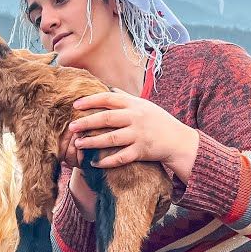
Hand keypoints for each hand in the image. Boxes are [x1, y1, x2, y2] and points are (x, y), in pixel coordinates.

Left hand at [63, 90, 199, 180]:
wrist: (178, 140)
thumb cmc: (158, 121)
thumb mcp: (144, 105)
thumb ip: (126, 98)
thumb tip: (109, 88)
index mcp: (134, 104)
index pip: (108, 98)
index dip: (90, 101)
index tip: (75, 105)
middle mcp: (136, 118)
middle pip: (106, 119)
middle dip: (86, 122)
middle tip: (71, 127)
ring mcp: (138, 135)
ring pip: (110, 139)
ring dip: (91, 142)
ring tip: (78, 144)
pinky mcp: (141, 152)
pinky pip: (120, 157)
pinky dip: (106, 161)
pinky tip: (94, 163)